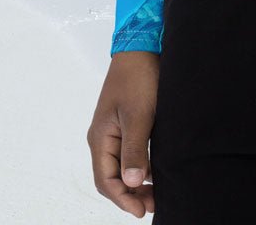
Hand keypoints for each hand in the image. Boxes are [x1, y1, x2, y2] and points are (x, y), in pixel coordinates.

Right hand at [88, 50, 161, 217]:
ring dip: (135, 183)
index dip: (122, 199)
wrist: (142, 48)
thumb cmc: (138, 78)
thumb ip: (134, 150)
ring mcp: (113, 131)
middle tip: (152, 206)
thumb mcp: (139, 116)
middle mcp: (102, 137)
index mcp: (100, 137)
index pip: (105, 180)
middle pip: (111, 177)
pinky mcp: (126, 124)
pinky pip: (128, 154)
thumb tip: (132, 183)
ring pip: (121, 166)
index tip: (141, 211)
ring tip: (155, 194)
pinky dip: (140, 167)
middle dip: (129, 194)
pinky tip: (154, 173)